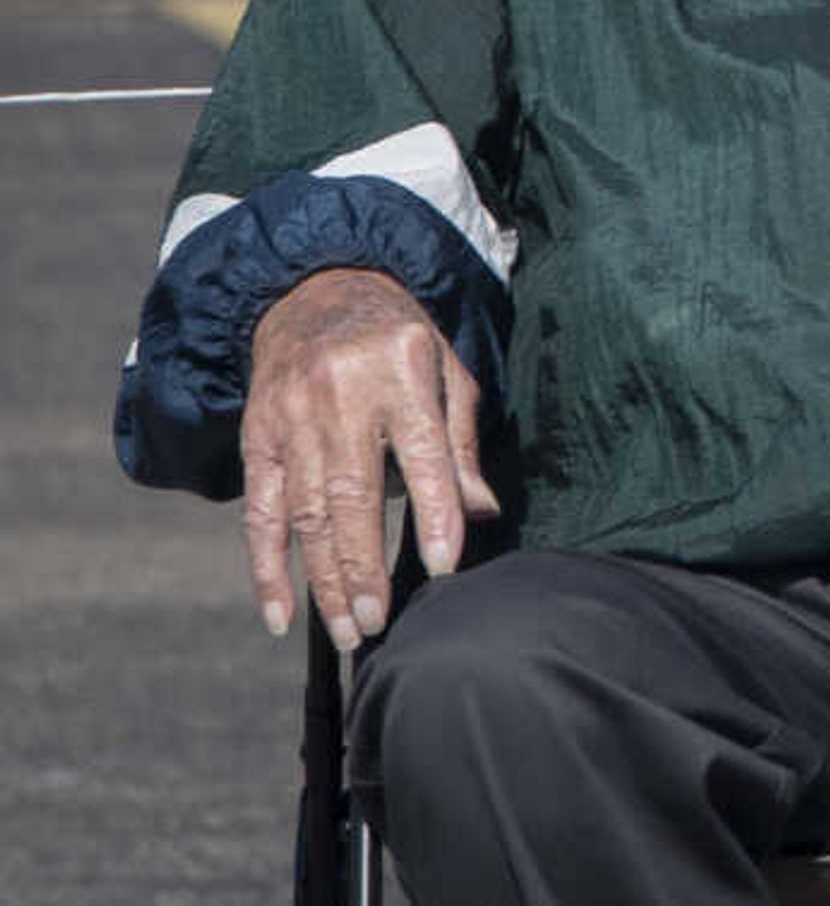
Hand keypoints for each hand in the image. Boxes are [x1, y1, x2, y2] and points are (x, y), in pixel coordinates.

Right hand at [242, 267, 498, 649]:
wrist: (316, 293)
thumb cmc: (397, 342)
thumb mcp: (445, 368)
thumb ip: (459, 441)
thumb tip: (480, 513)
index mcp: (400, 372)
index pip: (422, 451)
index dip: (434, 510)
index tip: (444, 564)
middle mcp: (340, 396)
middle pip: (352, 494)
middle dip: (365, 565)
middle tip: (380, 622)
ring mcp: (291, 420)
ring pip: (305, 513)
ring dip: (324, 579)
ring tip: (350, 629)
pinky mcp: (257, 440)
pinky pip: (259, 514)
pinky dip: (266, 570)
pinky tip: (280, 616)